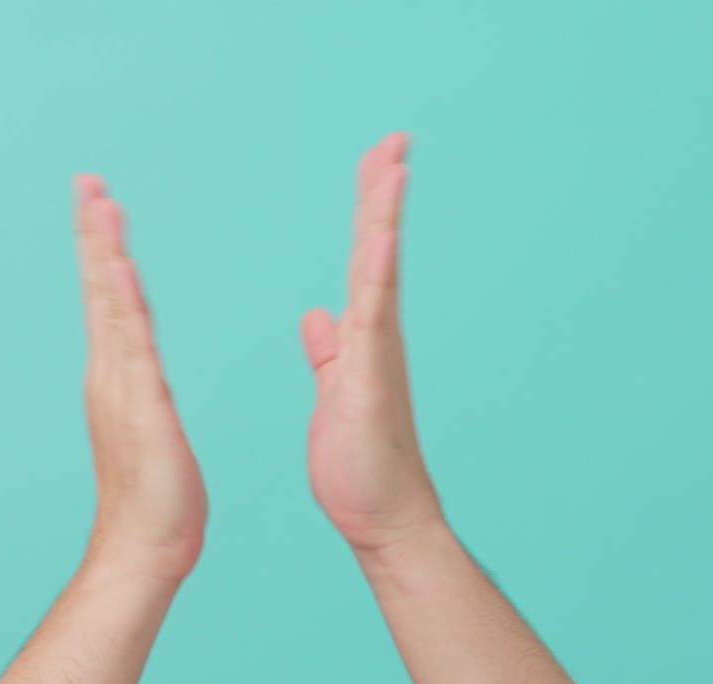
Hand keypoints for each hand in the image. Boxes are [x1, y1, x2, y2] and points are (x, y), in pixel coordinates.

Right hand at [74, 176, 206, 582]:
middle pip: (100, 291)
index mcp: (118, 376)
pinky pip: (133, 347)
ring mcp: (120, 389)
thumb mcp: (152, 429)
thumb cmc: (156, 497)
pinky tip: (120, 268)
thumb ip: (144, 394)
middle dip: (92, 233)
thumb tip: (141, 372)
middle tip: (87, 180)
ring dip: (104, 252)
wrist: (145, 550)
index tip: (99, 203)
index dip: (102, 250)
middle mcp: (110, 374)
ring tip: (99, 202)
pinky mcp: (141, 409)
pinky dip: (123, 303)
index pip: (110, 300)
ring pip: (111, 308)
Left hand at [301, 133, 443, 552]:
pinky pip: (373, 321)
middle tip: (394, 138)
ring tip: (393, 166)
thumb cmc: (359, 461)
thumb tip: (318, 315)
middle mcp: (378, 335)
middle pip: (378, 249)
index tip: (375, 159)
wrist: (381, 516)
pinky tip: (378, 241)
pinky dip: (376, 278)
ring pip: (381, 273)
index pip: (362, 258)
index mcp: (362, 336)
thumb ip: (330, 352)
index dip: (368, 208)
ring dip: (386, 218)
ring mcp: (380, 355)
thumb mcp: (335, 391)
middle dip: (384, 192)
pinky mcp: (373, 382)